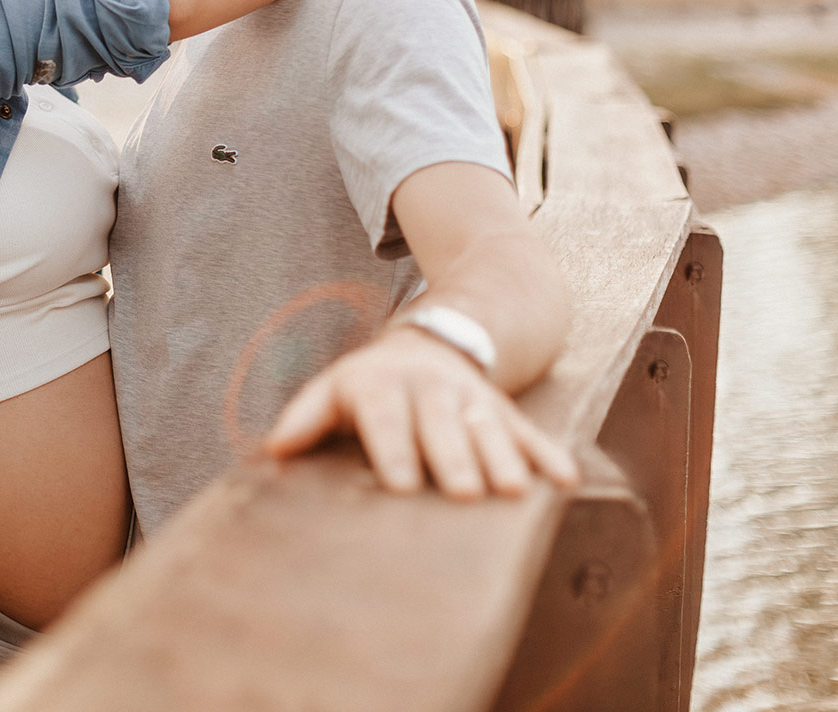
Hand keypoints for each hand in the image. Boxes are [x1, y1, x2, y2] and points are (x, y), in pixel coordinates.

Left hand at [263, 326, 579, 499]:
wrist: (430, 343)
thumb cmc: (369, 386)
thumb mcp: (334, 390)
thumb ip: (305, 418)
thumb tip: (273, 452)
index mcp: (381, 385)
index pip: (385, 416)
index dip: (394, 448)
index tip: (401, 485)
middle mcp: (429, 388)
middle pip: (441, 423)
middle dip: (453, 457)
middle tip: (462, 493)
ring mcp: (471, 397)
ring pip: (488, 426)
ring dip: (502, 457)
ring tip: (512, 492)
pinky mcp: (504, 410)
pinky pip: (529, 431)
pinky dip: (547, 455)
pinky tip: (564, 481)